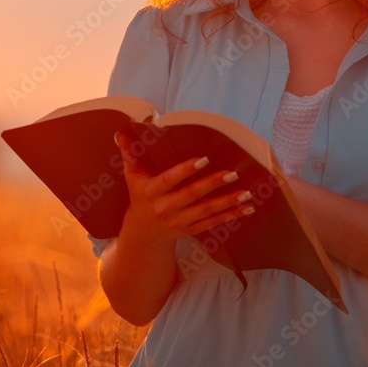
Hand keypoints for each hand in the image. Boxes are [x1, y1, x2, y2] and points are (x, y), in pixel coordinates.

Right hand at [114, 131, 255, 245]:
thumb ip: (129, 154)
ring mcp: (179, 221)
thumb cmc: (139, 196)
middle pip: (192, 195)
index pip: (170, 180)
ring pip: (206, 211)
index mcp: (152, 192)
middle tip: (232, 173)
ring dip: (228, 202)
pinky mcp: (191, 230)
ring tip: (246, 192)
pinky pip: (213, 223)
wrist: (142, 233)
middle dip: (213, 184)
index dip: (186, 170)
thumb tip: (120, 133)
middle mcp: (166, 208)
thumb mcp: (132, 177)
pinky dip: (230, 215)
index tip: (203, 159)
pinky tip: (246, 208)